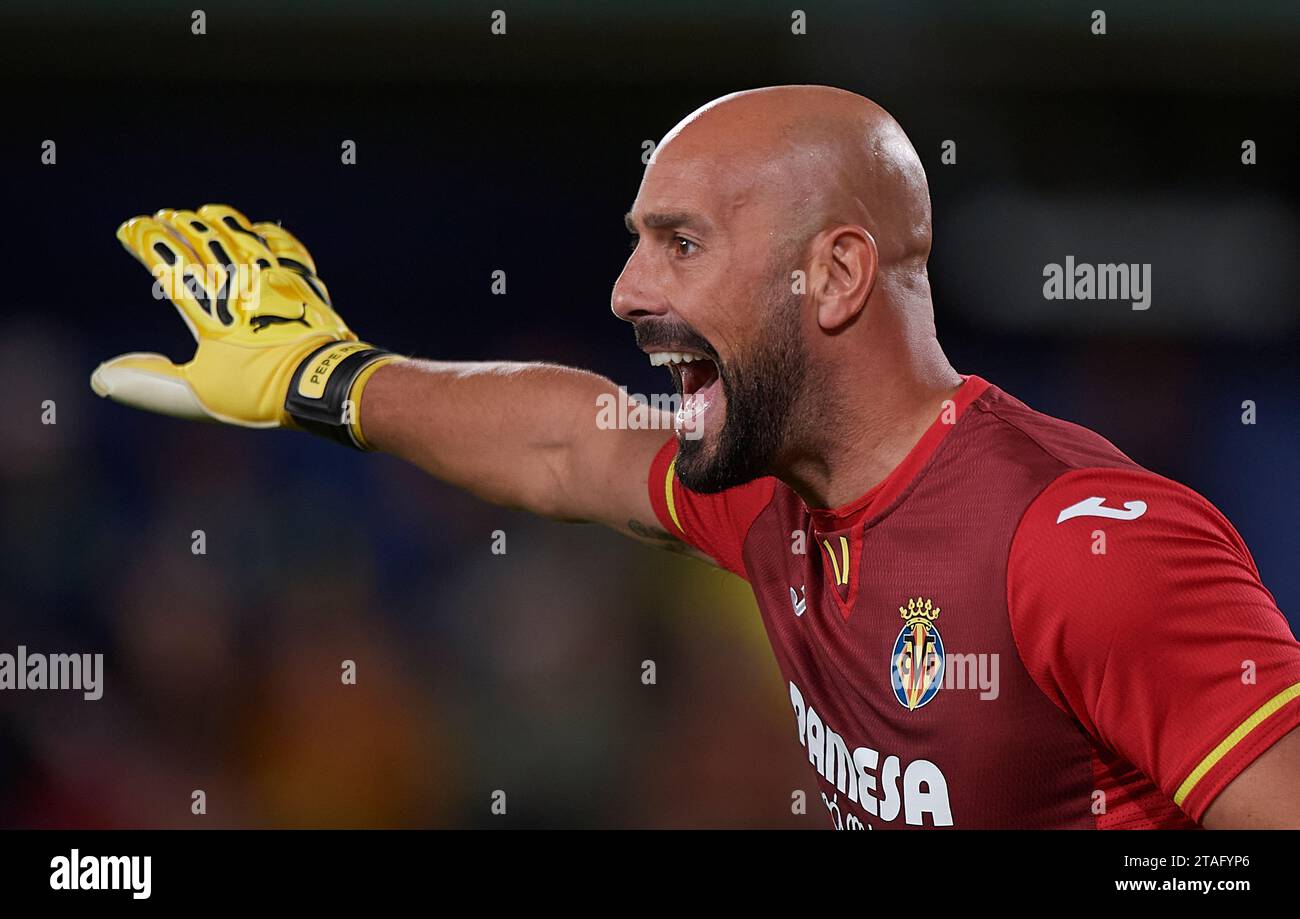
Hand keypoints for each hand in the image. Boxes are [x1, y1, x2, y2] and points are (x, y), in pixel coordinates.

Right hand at [92, 204, 395, 445]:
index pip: (170, 264)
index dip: (146, 242)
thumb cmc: (260, 392)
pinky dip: (269, 235)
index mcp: (209, 309)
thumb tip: (103, 376)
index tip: (130, 230)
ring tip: (203, 212)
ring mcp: (276, 280)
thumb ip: (151, 384)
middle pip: (204, 242)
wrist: (323, 383)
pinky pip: (286, 248)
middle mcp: (241, 285)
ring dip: (220, 222)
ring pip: (243, 237)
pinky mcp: (305, 285)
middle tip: (163, 216)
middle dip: (179, 226)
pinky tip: (261, 230)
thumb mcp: (198, 395)